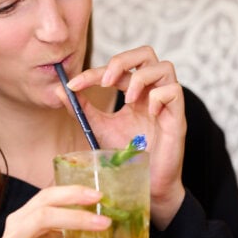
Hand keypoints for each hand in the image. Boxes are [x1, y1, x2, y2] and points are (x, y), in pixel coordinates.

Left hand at [62, 46, 186, 228]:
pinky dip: (159, 97)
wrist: (146, 184)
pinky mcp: (178, 118)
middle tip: (106, 81)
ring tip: (129, 100)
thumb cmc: (128, 156)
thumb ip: (83, 109)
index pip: (117, 68)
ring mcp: (167, 103)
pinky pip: (175, 91)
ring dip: (141, 79)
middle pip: (146, 53)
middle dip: (123, 61)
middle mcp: (151, 92)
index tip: (73, 85)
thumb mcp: (99, 128)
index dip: (94, 72)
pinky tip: (149, 114)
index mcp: (134, 91)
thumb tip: (59, 89)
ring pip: (165, 66)